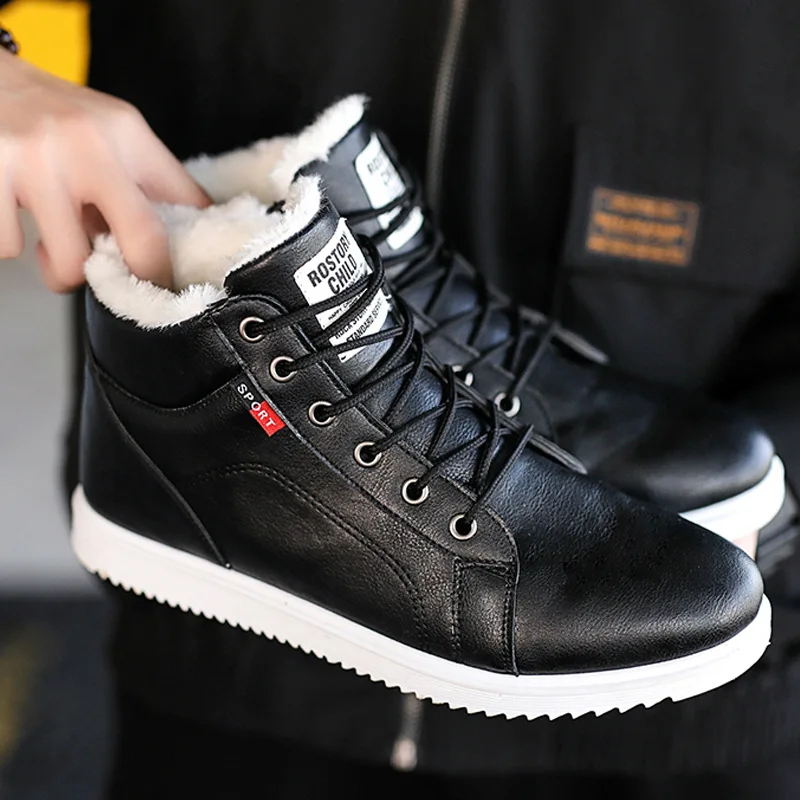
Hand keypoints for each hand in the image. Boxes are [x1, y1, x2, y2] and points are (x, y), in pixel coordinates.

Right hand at [0, 50, 210, 289]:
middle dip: (139, 278)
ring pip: (69, 262)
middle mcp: (87, 142)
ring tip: (52, 244)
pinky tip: (11, 215)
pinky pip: (9, 248)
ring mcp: (36, 158)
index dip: (185, 251)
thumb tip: (187, 238)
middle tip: (126, 285)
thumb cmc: (48, 114)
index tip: (176, 281)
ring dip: (61, 270)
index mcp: (126, 132)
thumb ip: (144, 179)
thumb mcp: (108, 130)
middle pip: (144, 240)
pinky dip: (10, 243)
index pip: (184, 202)